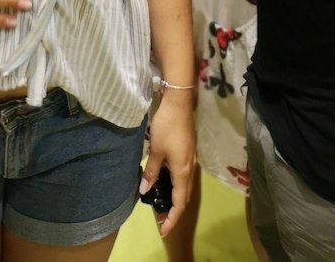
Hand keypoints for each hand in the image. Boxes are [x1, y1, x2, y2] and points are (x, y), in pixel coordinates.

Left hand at [140, 91, 196, 237]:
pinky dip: (175, 187)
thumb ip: (151, 171)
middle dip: (174, 212)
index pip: (179, 203)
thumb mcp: (156, 149)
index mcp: (182, 172)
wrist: (179, 103)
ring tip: (162, 206)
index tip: (163, 230)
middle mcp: (189, 169)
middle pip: (184, 197)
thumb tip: (144, 190)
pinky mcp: (188, 153)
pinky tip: (165, 183)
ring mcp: (190, 160)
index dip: (172, 218)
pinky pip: (183, 177)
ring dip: (175, 199)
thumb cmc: (167, 127)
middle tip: (161, 221)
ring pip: (184, 187)